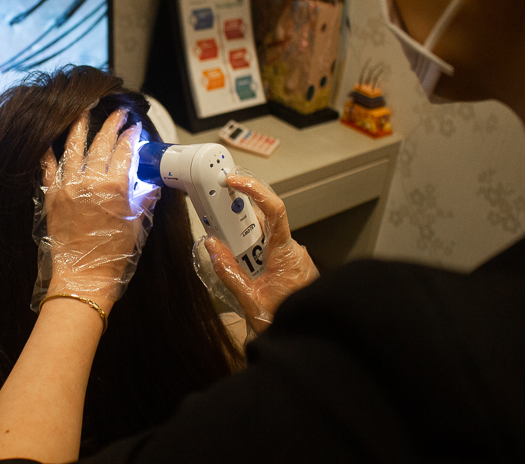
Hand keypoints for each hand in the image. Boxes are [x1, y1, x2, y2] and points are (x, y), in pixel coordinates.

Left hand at [33, 108, 158, 311]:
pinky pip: (48, 167)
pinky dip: (49, 151)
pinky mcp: (52, 196)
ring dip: (80, 126)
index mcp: (116, 188)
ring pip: (74, 147)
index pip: (126, 151)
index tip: (134, 127)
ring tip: (83, 110)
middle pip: (102, 143)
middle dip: (112, 124)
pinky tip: (51, 138)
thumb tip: (151, 181)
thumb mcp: (138, 223)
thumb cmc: (113, 255)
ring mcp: (68, 187)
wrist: (84, 277)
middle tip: (118, 114)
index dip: (131, 136)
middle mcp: (91, 182)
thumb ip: (144, 197)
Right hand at [204, 174, 318, 333]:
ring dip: (247, 246)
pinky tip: (247, 273)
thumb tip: (211, 245)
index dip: (253, 189)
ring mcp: (296, 258)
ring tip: (236, 267)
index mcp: (286, 253)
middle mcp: (295, 251)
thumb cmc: (285, 322)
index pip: (274, 209)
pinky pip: (272, 250)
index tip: (233, 182)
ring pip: (267, 238)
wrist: (312, 342)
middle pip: (264, 223)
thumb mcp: (249, 300)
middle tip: (219, 229)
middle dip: (239, 225)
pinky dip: (256, 254)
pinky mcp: (294, 266)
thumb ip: (228, 271)